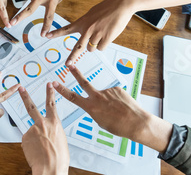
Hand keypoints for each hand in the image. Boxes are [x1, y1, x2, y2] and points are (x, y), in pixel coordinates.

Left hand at [19, 83, 68, 174]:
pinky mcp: (24, 138)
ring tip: (40, 149)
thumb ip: (54, 131)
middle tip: (20, 88)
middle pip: (31, 106)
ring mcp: (32, 130)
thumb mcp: (61, 140)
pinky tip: (35, 151)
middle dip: (25, 96)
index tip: (49, 84)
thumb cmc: (59, 158)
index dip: (50, 93)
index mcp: (55, 123)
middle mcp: (42, 124)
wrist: (50, 168)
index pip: (52, 104)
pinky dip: (31, 145)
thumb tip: (48, 131)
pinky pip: (27, 140)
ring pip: (31, 131)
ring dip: (34, 138)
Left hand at [47, 0, 135, 64]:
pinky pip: (102, 48)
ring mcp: (97, 34)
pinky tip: (108, 35)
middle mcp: (87, 29)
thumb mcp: (92, 14)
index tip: (46, 35)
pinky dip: (104, 44)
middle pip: (78, 47)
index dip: (56, 33)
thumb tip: (87, 37)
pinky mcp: (106, 38)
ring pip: (92, 49)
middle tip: (67, 64)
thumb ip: (87, 25)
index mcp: (82, 22)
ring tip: (102, 34)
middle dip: (72, 57)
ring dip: (95, 45)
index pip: (66, 29)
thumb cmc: (107, 8)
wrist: (121, 4)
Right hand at [53, 65, 172, 152]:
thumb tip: (96, 104)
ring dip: (109, 102)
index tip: (54, 83)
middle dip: (75, 73)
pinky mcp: (117, 89)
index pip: (73, 97)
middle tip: (70, 65)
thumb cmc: (118, 126)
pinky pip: (114, 94)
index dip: (62, 90)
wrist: (135, 122)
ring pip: (105, 95)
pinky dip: (117, 100)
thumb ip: (95, 111)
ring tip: (118, 110)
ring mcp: (107, 91)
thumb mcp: (101, 122)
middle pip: (83, 82)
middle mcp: (97, 97)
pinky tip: (122, 106)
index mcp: (91, 107)